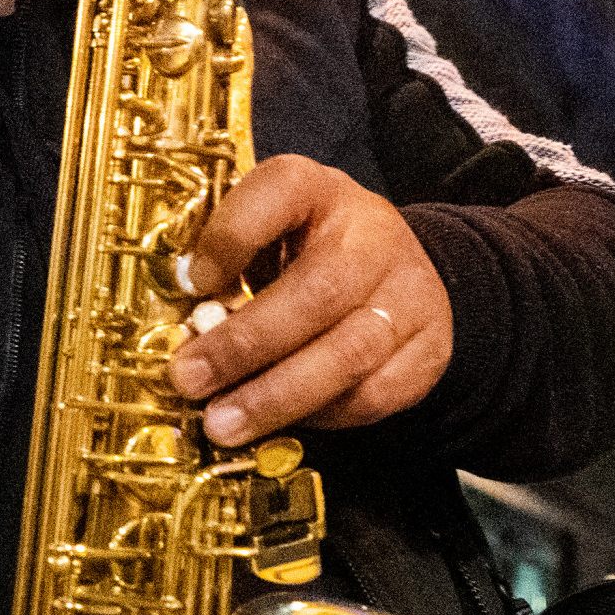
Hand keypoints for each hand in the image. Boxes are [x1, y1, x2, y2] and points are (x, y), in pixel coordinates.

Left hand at [168, 156, 452, 441]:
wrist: (399, 271)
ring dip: (275, 397)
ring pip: (348, 355)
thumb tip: (185, 323)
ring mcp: (410, 294)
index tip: (191, 282)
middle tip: (190, 380)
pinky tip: (278, 424)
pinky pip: (372, 396)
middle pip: (318, 292)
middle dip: (245, 346)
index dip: (231, 237)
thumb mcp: (267, 235)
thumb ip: (229, 264)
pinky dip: (320, 416)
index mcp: (320, 190)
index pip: (281, 192)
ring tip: (222, 424)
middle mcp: (374, 236)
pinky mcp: (428, 350)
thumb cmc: (307, 253)